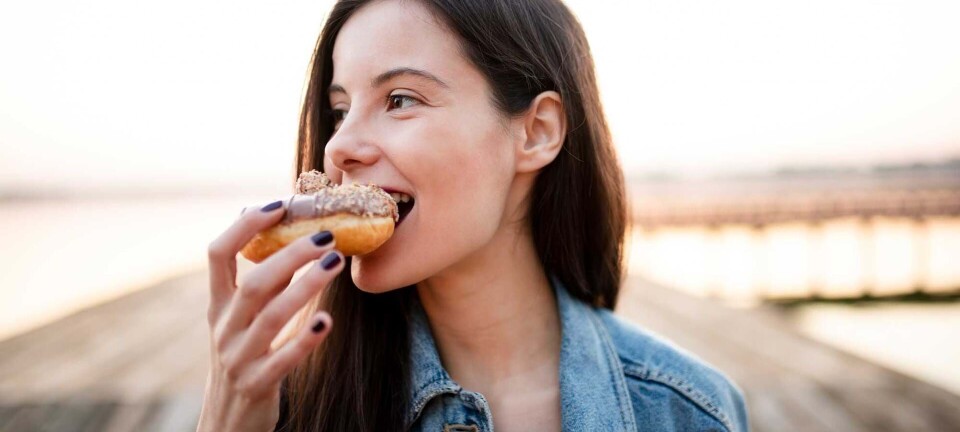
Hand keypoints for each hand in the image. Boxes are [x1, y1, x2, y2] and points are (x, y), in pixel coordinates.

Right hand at [196, 200, 343, 431]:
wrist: (226, 422)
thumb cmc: (242, 356)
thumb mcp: (242, 319)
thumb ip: (261, 283)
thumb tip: (287, 235)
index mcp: (218, 305)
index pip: (218, 254)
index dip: (245, 226)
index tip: (277, 205)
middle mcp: (224, 328)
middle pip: (254, 283)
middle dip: (290, 254)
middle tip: (327, 234)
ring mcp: (238, 358)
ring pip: (271, 317)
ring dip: (306, 286)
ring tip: (336, 262)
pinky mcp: (257, 385)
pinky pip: (282, 360)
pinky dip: (305, 339)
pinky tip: (328, 320)